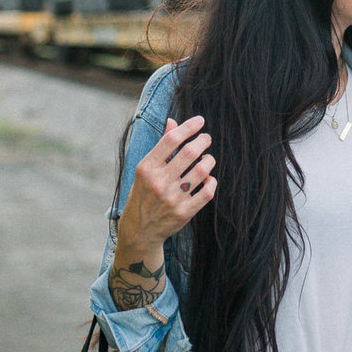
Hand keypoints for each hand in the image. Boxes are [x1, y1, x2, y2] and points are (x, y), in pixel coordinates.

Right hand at [117, 116, 217, 250]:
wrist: (139, 231)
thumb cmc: (144, 194)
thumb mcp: (145, 170)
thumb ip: (161, 146)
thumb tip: (173, 121)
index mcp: (147, 168)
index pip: (171, 140)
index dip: (188, 127)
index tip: (199, 121)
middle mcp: (159, 182)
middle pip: (190, 152)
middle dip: (203, 141)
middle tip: (206, 139)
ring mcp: (172, 198)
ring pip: (202, 170)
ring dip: (209, 160)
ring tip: (207, 159)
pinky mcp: (184, 212)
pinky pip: (208, 191)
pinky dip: (212, 181)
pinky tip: (208, 178)